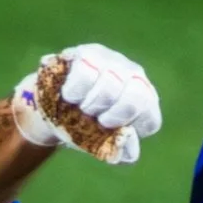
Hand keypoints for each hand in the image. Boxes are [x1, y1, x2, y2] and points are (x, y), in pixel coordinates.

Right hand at [12, 43, 161, 165]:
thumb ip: (121, 149)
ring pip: (110, 85)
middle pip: (134, 100)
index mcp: (145, 103)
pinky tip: (70, 94)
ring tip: (80, 106)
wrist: (53, 107)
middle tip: (93, 117)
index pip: (149, 119)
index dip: (126, 130)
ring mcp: (114, 62)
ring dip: (89, 104)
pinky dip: (74, 91)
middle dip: (110, 117)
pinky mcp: (90, 53)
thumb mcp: (103, 144)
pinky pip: (86, 73)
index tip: (108, 129)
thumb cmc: (84, 126)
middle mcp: (136, 78)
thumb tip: (129, 140)